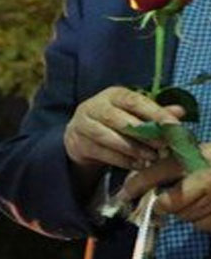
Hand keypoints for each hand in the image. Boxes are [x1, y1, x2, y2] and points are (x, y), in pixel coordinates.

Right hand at [64, 86, 182, 173]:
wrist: (81, 136)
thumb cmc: (115, 122)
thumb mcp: (134, 114)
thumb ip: (156, 113)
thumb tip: (180, 112)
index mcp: (112, 94)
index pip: (133, 100)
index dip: (153, 112)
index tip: (172, 125)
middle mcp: (94, 106)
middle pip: (117, 119)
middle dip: (142, 133)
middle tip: (163, 146)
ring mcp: (83, 124)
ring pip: (107, 136)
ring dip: (131, 148)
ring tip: (151, 157)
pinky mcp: (78, 143)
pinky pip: (101, 152)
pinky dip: (121, 160)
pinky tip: (137, 164)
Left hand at [118, 143, 210, 231]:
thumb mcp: (200, 153)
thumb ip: (174, 164)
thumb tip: (140, 181)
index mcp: (196, 158)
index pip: (156, 174)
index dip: (135, 186)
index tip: (122, 195)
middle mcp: (205, 179)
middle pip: (168, 204)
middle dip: (165, 204)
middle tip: (168, 199)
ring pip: (184, 216)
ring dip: (186, 211)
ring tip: (201, 198)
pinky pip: (200, 225)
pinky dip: (201, 219)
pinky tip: (210, 206)